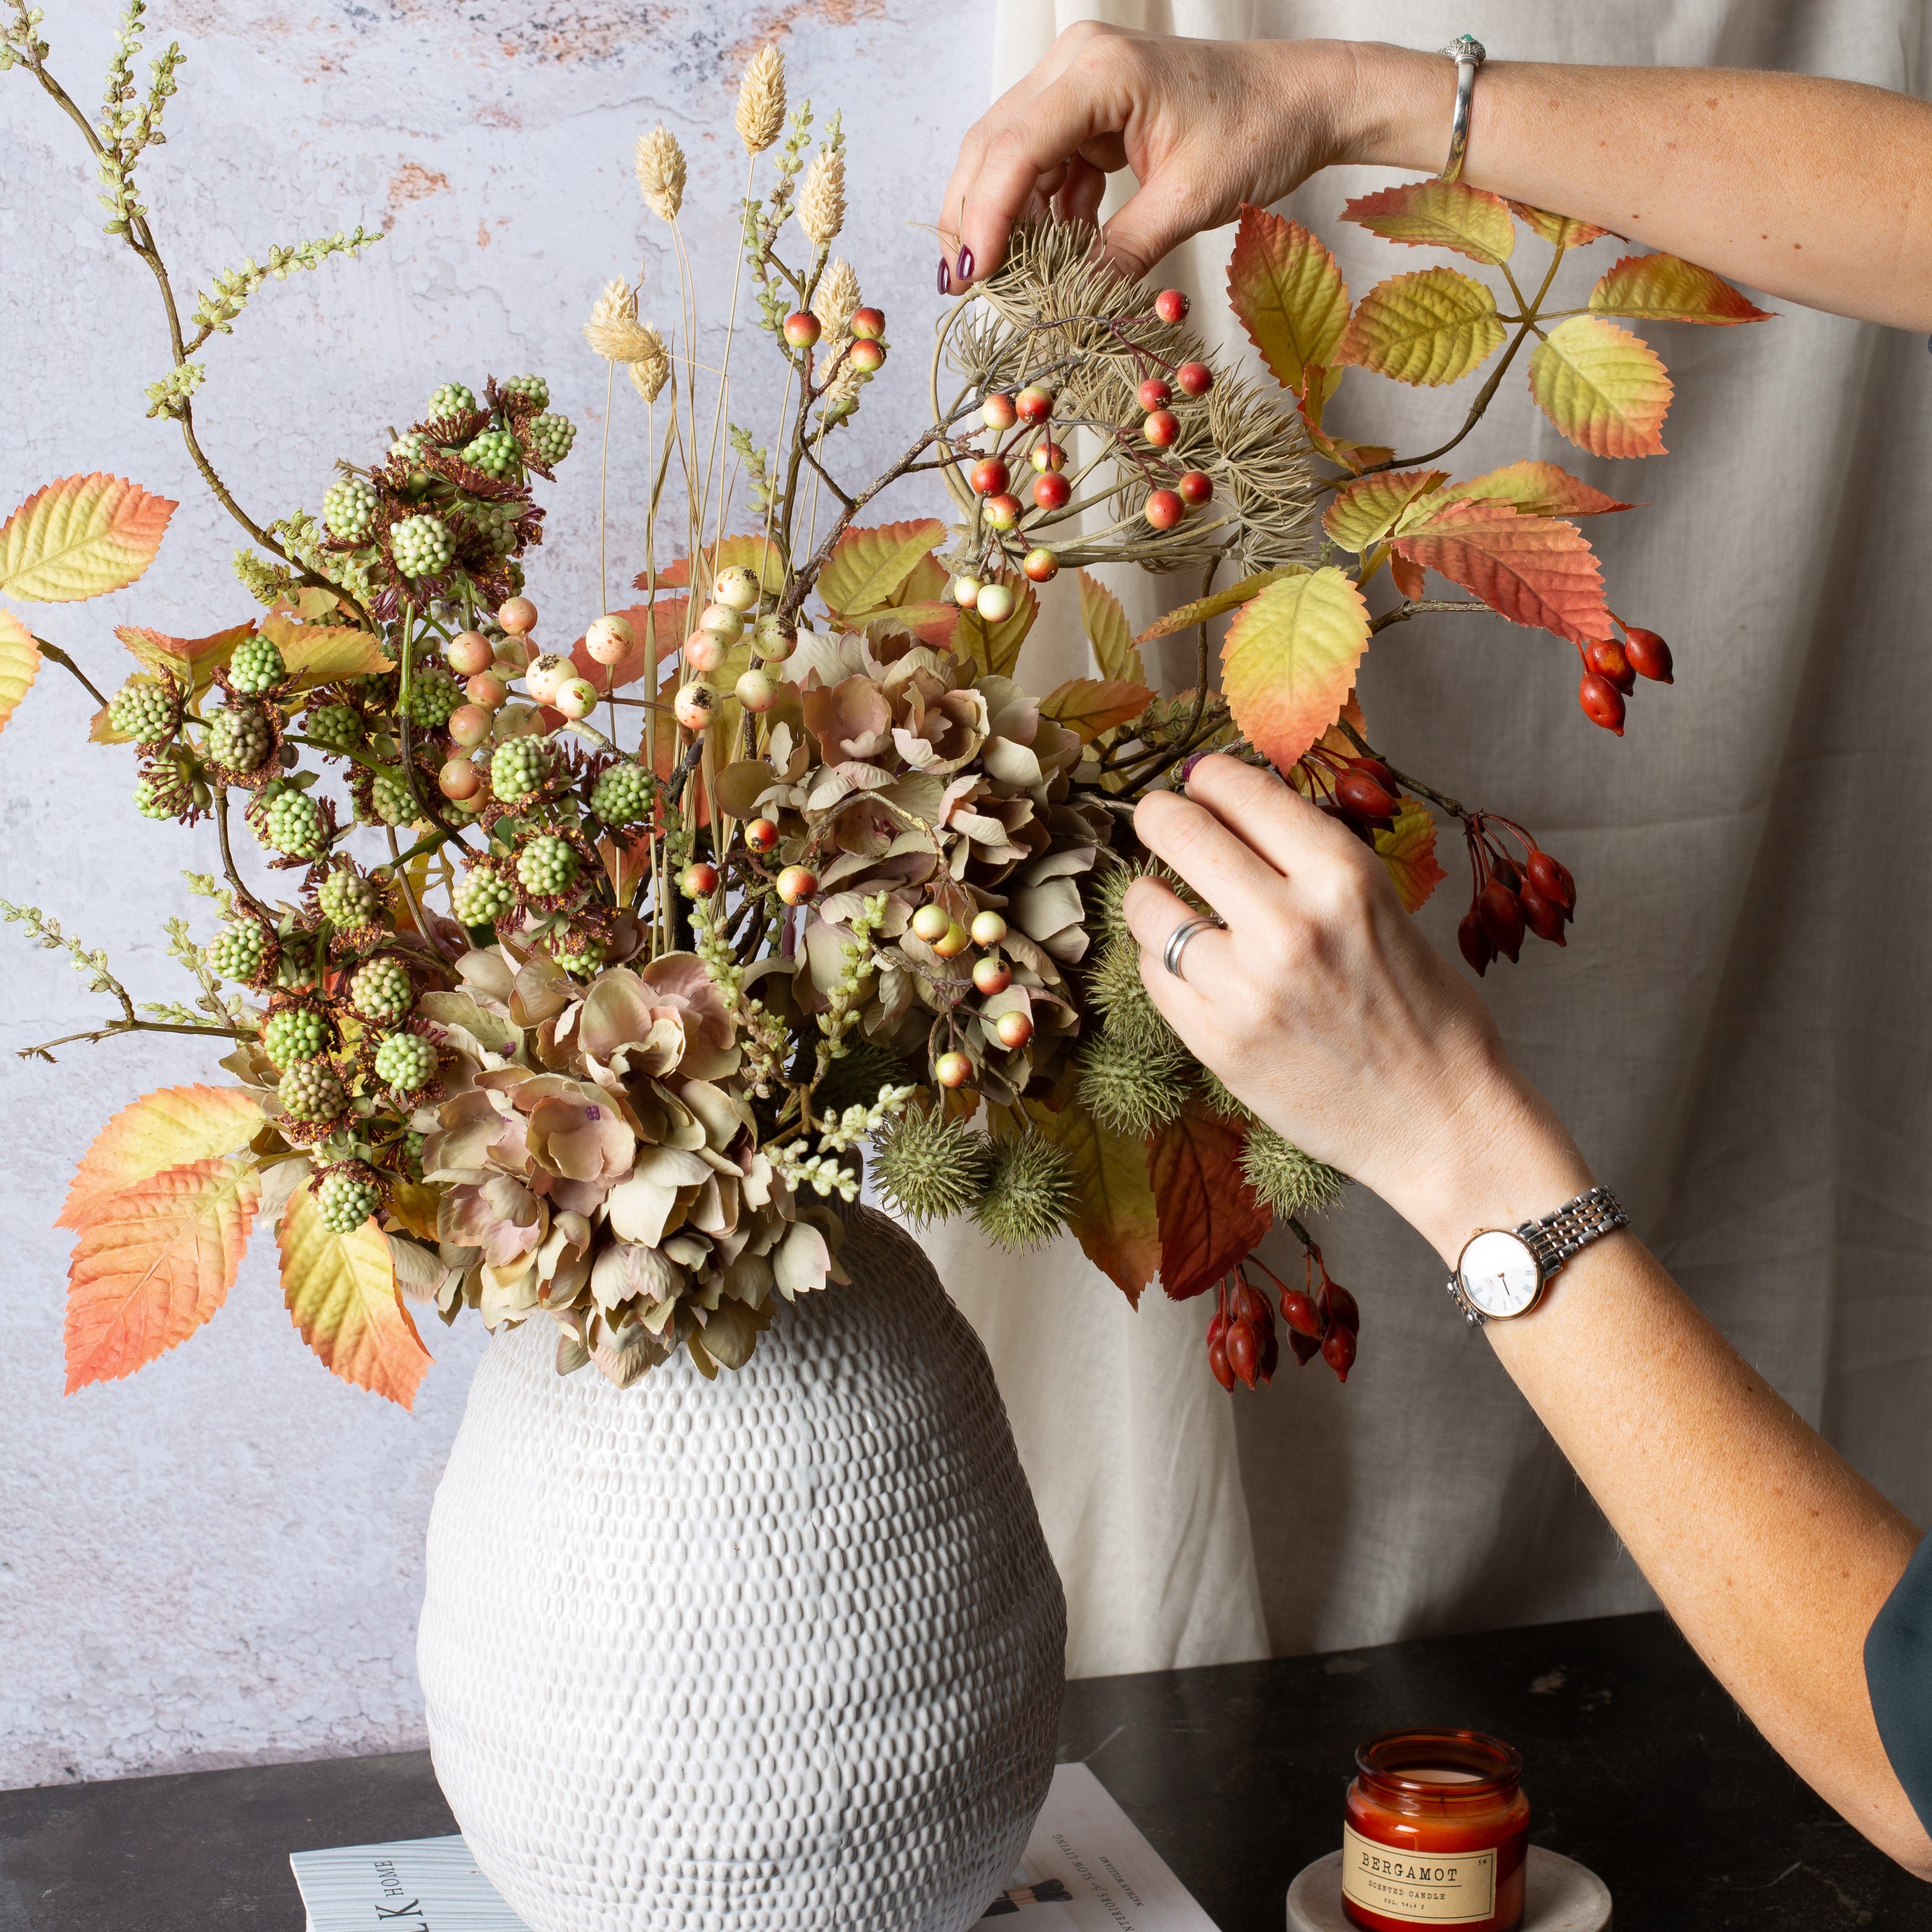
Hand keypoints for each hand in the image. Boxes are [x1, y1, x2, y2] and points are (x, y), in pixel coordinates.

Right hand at [937, 24, 1367, 285]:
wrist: (1302, 100)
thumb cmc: (1259, 131)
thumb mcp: (1189, 203)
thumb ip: (1121, 253)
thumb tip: (1070, 306)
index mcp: (1099, 71)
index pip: (1014, 149)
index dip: (985, 219)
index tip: (973, 281)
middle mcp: (1076, 63)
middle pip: (993, 146)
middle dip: (975, 219)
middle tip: (967, 288)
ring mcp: (1079, 82)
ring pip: (1011, 157)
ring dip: (1008, 219)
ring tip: (1014, 279)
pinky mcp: (1091, 108)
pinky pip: (1046, 164)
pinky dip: (1044, 211)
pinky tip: (1058, 252)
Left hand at [1122, 756, 1592, 1262]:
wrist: (1442, 1123)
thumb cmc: (1426, 1013)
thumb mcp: (1385, 909)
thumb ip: (1310, 863)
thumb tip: (1236, 811)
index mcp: (1343, 875)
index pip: (1239, 789)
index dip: (1208, 778)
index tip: (1200, 782)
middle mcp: (1289, 923)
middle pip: (1177, 829)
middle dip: (1161, 816)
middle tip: (1162, 822)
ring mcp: (1246, 987)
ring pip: (1147, 906)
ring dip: (1152, 895)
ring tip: (1172, 903)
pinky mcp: (1217, 1042)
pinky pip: (1155, 975)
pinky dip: (1164, 961)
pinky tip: (1193, 966)